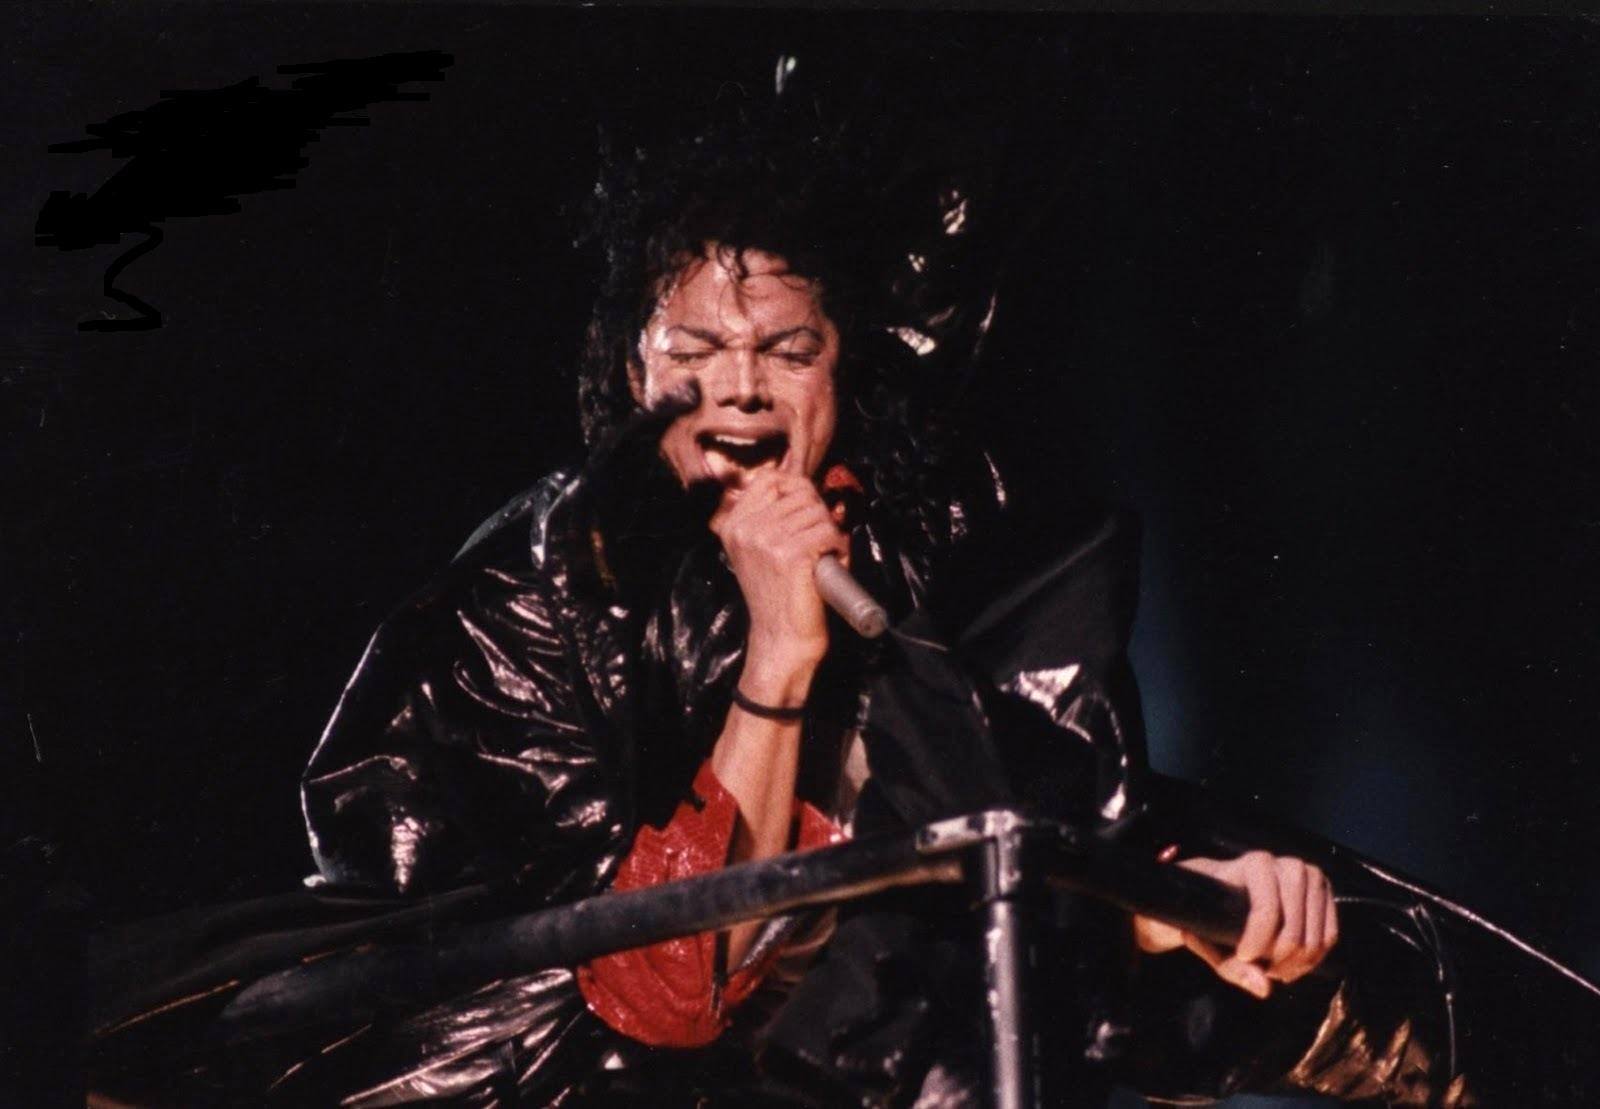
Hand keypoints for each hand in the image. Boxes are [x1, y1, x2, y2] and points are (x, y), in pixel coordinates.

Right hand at [709, 469, 847, 672]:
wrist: (780, 638)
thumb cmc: (778, 594)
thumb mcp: (758, 550)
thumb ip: (770, 517)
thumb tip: (805, 487)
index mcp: (732, 525)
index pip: (770, 478)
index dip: (798, 489)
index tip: (807, 510)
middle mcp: (745, 529)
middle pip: (800, 491)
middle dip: (818, 513)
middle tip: (819, 540)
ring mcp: (765, 540)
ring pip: (817, 511)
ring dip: (829, 531)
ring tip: (823, 554)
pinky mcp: (789, 554)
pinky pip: (827, 531)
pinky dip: (838, 545)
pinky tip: (830, 562)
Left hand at [1131, 851, 1338, 998]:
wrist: (1228, 893)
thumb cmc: (1213, 912)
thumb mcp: (1208, 940)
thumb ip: (1230, 965)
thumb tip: (1263, 988)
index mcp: (1255, 864)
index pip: (1267, 909)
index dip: (1258, 941)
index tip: (1243, 956)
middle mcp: (1288, 865)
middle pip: (1295, 927)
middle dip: (1280, 957)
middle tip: (1262, 969)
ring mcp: (1311, 878)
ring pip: (1317, 935)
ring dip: (1298, 962)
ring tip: (1275, 969)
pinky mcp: (1325, 894)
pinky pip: (1330, 936)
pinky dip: (1314, 959)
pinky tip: (1292, 964)